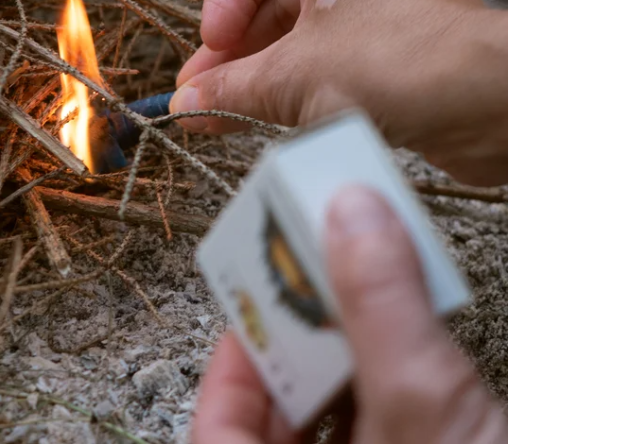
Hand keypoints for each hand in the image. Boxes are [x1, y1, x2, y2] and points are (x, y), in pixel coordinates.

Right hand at [171, 0, 507, 185]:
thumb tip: (188, 103)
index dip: (222, 0)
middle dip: (238, 49)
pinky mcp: (412, 38)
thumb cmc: (402, 62)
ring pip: (312, 27)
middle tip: (207, 91)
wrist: (489, 101)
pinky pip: (344, 51)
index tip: (212, 46)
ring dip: (268, 69)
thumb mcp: (290, 78)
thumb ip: (229, 89)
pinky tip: (280, 116)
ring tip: (232, 113)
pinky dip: (310, 79)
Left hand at [192, 186, 506, 443]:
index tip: (262, 297)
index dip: (234, 356)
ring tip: (372, 287)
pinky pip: (387, 410)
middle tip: (323, 275)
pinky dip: (397, 367)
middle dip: (308, 334)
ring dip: (358, 342)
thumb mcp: (420, 403)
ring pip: (340, 406)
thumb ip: (381, 308)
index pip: (219, 424)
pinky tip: (417, 329)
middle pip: (283, 403)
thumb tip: (352, 215)